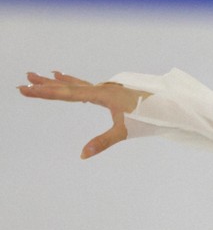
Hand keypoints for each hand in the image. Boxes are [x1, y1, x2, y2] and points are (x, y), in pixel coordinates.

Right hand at [18, 71, 149, 158]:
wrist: (171, 108)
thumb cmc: (150, 118)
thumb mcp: (125, 131)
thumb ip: (102, 142)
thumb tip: (82, 154)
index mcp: (103, 94)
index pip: (68, 94)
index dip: (45, 92)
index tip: (26, 89)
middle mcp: (104, 88)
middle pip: (69, 85)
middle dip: (47, 83)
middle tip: (26, 78)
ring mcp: (109, 89)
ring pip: (78, 83)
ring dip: (59, 81)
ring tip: (43, 75)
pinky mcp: (113, 93)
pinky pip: (88, 86)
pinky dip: (75, 83)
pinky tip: (71, 82)